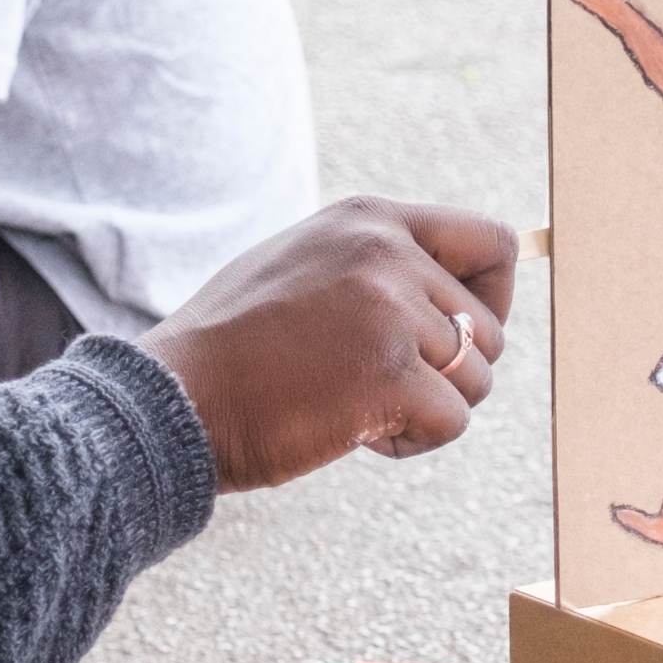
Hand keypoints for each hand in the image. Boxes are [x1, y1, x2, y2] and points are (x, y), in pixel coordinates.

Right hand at [136, 199, 518, 491]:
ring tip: (355, 408)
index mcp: (368, 219)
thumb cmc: (230, 348)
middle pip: (488, 330)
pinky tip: (355, 436)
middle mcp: (387, 254)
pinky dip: (412, 442)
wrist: (170, 398)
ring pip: (477, 380)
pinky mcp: (391, 376)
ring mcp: (392, 312)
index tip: (463, 334)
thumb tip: (458, 301)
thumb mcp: (302, 267)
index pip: (490, 241)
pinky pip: (452, 422)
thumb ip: (375, 266)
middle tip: (378, 388)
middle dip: (448, 372)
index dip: (492, 297)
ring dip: (427, 409)